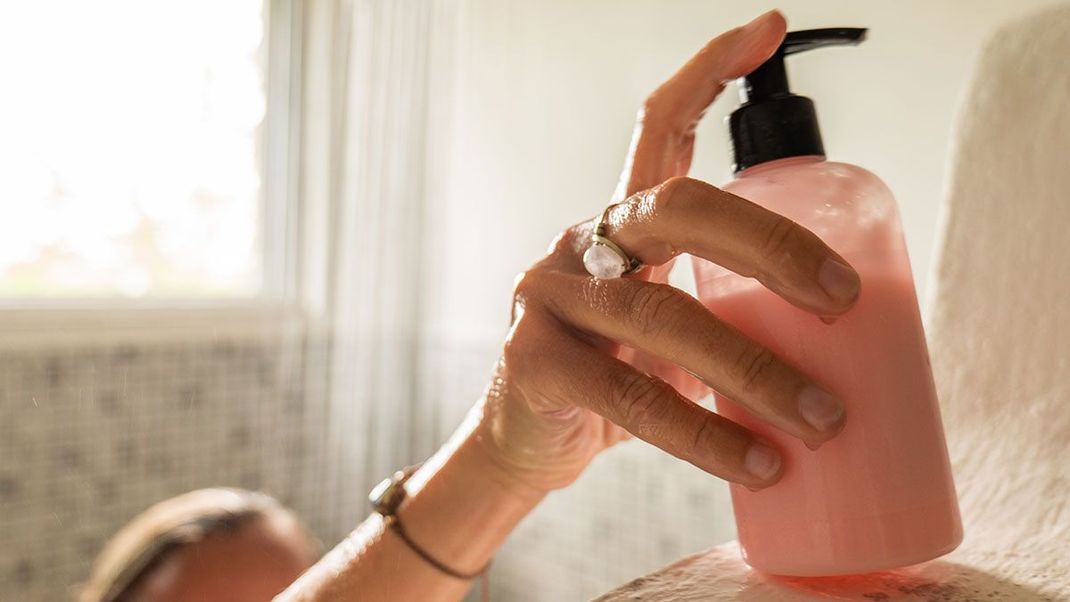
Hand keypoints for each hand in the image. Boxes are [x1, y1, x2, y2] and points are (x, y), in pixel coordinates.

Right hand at [473, 10, 859, 495]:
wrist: (527, 442)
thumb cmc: (618, 377)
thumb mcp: (667, 328)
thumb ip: (723, 311)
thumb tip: (852, 341)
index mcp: (622, 224)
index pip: (657, 124)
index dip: (711, 70)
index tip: (770, 30)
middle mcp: (583, 241)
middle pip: (678, 205)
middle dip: (771, 242)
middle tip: (843, 299)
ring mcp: (550, 294)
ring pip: (661, 313)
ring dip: (754, 367)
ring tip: (822, 418)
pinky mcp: (534, 359)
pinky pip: (631, 396)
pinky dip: (704, 434)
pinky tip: (757, 462)